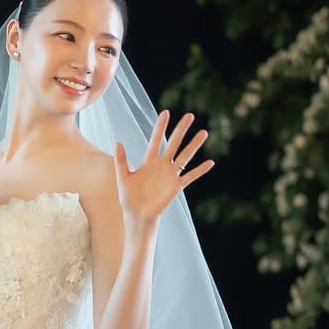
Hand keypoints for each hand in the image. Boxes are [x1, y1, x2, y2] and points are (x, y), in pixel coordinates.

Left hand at [115, 110, 214, 226]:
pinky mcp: (176, 186)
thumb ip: (121, 160)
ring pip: (184, 156)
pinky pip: (190, 176)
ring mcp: (170, 175)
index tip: (165, 112)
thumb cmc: (129, 197)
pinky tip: (210, 163)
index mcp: (149, 161)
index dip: (161, 127)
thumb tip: (117, 142)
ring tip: (204, 133)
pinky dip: (199, 170)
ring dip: (194, 145)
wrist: (137, 215)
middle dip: (181, 130)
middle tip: (190, 115)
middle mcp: (162, 165)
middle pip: (174, 143)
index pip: (156, 140)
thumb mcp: (123, 178)